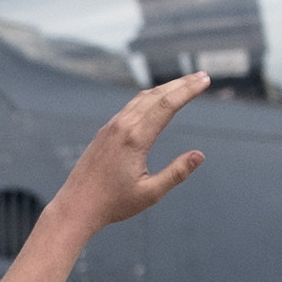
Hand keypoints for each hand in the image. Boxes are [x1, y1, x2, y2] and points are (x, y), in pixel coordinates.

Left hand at [59, 70, 215, 234]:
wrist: (76, 205)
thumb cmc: (113, 203)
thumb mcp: (151, 193)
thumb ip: (176, 173)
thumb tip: (199, 155)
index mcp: (134, 139)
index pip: (167, 105)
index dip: (188, 91)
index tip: (205, 81)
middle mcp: (121, 127)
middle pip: (156, 95)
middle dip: (181, 84)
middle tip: (202, 76)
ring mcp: (111, 127)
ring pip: (141, 98)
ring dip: (164, 88)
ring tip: (184, 84)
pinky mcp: (105, 132)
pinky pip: (130, 107)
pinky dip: (148, 98)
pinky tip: (156, 100)